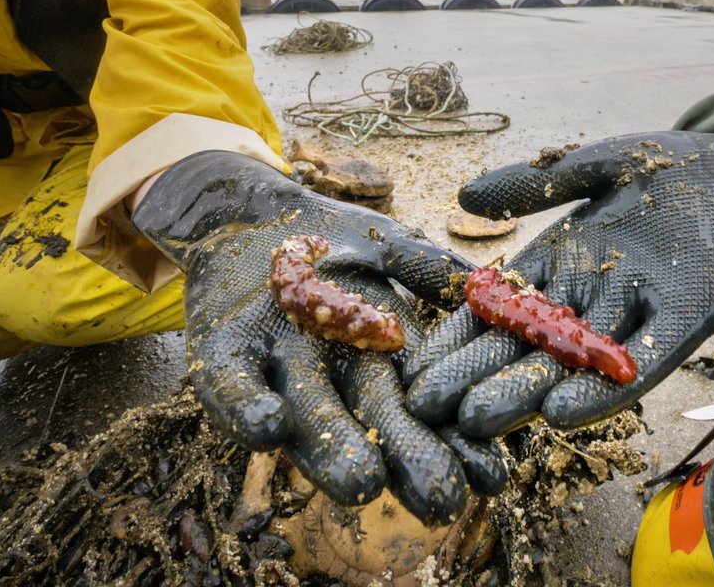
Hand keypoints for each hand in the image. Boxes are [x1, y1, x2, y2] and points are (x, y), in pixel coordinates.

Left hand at [132, 151, 506, 525]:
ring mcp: (277, 371)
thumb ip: (430, 267)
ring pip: (307, 418)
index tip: (493, 475)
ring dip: (332, 452)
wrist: (248, 213)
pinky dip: (248, 409)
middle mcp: (332, 379)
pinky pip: (232, 389)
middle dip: (406, 462)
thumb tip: (488, 288)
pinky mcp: (220, 357)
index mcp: (379, 360)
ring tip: (360, 484)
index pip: (424, 408)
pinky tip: (269, 428)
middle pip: (371, 425)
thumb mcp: (389, 246)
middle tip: (440, 500)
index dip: (457, 444)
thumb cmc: (330, 236)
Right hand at [403, 132, 713, 435]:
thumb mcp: (595, 165)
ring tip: (480, 425)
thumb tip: (462, 198)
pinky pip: (644, 358)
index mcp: (562, 261)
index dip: (456, 340)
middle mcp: (593, 293)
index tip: (413, 371)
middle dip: (477, 377)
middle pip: (525, 342)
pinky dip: (606, 387)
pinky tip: (566, 414)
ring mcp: (639, 308)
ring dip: (527, 392)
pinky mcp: (689, 315)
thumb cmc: (675, 166)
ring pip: (573, 358)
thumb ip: (532, 185)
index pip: (497, 307)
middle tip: (428, 414)